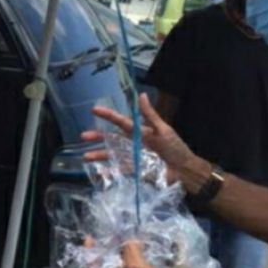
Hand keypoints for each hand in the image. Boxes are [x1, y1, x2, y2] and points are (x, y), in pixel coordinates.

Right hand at [81, 94, 195, 178]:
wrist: (184, 170)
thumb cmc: (176, 148)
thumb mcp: (163, 129)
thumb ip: (150, 114)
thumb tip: (141, 95)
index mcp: (140, 131)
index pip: (120, 122)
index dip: (108, 116)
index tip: (94, 110)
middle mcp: (133, 143)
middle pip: (112, 139)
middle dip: (97, 137)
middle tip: (83, 136)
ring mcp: (133, 157)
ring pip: (112, 154)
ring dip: (99, 155)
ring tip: (85, 157)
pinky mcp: (135, 170)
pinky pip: (120, 170)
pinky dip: (111, 171)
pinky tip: (101, 172)